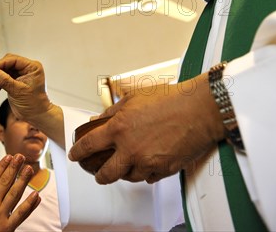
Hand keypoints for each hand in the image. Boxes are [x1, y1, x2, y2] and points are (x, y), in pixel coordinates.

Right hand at [0, 54, 50, 120]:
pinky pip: (3, 77)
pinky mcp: (15, 81)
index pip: (13, 59)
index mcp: (32, 67)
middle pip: (7, 63)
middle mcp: (27, 69)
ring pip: (4, 70)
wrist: (36, 115)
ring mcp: (21, 74)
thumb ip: (3, 80)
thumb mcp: (17, 91)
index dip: (0, 64)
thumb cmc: (33, 104)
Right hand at [0, 154, 40, 231]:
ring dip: (23, 181)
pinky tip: (36, 196)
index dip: (2, 167)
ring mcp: (1, 216)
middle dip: (14, 168)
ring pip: (15, 194)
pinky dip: (30, 205)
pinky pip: (21, 214)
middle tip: (21, 156)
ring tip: (29, 169)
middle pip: (5, 183)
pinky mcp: (8, 228)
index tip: (8, 157)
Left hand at [68, 73, 224, 183]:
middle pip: (106, 173)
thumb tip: (97, 120)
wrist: (200, 109)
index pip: (89, 145)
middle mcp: (130, 148)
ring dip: (124, 173)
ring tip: (125, 165)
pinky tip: (146, 164)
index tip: (74, 156)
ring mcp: (148, 162)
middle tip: (98, 173)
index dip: (78, 153)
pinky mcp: (165, 169)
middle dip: (99, 175)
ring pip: (128, 177)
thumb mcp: (133, 98)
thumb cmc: (168, 98)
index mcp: (118, 128)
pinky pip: (149, 178)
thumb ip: (112, 112)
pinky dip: (145, 173)